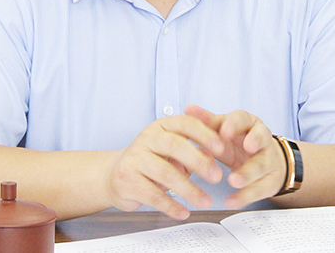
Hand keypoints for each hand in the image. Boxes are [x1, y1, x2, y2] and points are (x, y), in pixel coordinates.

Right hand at [104, 114, 224, 218]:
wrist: (113, 174)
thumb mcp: (172, 151)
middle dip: (199, 161)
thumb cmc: (150, 161)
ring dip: (189, 189)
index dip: (204, 134)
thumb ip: (193, 150)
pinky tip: (183, 212)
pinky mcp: (126, 180)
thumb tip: (213, 157)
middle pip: (175, 146)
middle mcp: (147, 138)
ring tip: (206, 201)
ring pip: (166, 173)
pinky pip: (153, 195)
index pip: (185, 124)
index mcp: (162, 126)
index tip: (221, 148)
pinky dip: (171, 206)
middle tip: (217, 177)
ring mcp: (135, 158)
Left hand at [185, 104, 286, 208]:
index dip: (235, 125)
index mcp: (248, 123)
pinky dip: (245, 196)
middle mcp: (261, 138)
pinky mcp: (270, 180)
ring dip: (247, 173)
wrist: (264, 160)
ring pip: (261, 165)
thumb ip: (207, 121)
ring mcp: (268, 159)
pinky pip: (259, 189)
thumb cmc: (238, 141)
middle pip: (260, 138)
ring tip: (233, 181)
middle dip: (254, 141)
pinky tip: (231, 201)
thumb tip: (188, 108)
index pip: (243, 118)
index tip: (224, 131)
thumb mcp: (223, 130)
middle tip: (247, 146)